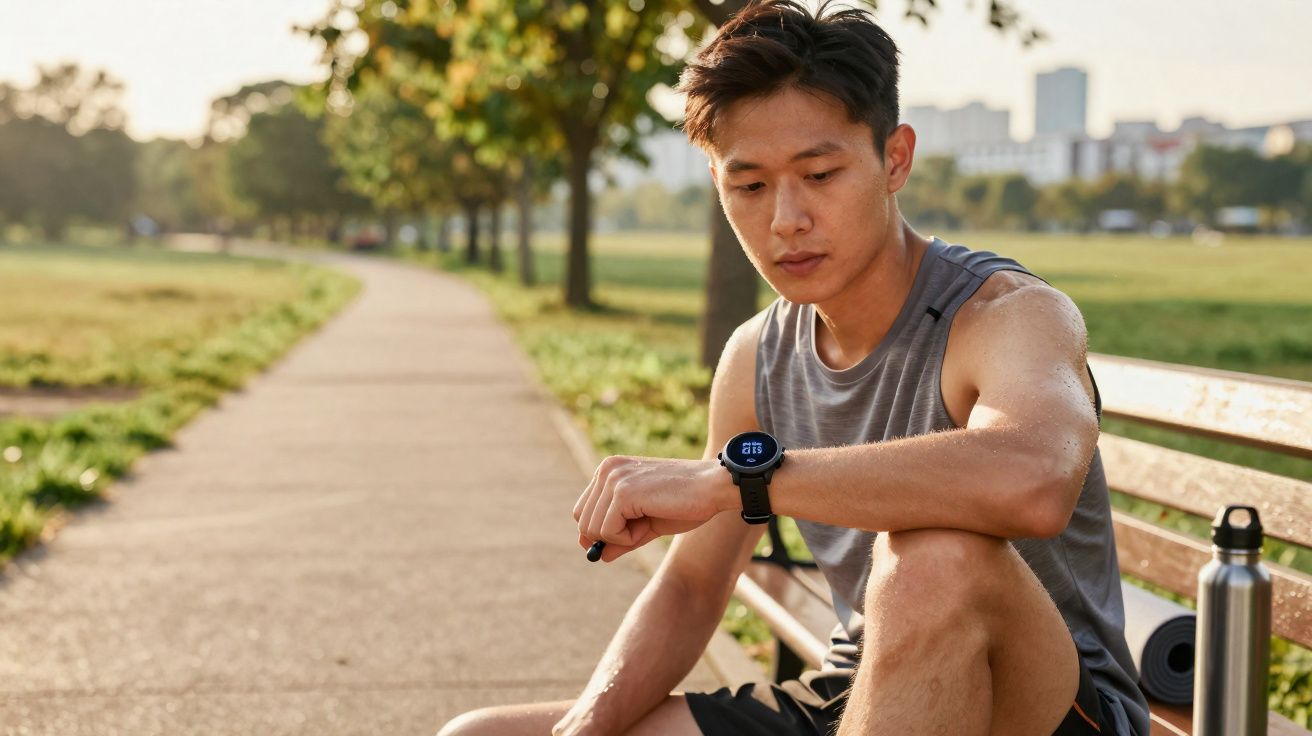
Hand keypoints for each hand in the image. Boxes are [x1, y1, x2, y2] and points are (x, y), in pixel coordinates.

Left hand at [572, 455, 728, 561]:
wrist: (714, 488)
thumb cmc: (684, 504)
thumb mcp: (645, 523)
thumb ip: (619, 537)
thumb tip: (597, 555)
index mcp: (609, 470)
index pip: (583, 511)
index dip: (600, 532)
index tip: (625, 534)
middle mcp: (606, 470)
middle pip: (583, 522)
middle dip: (611, 537)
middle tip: (642, 528)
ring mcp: (613, 479)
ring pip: (593, 530)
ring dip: (622, 538)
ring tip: (649, 523)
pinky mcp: (623, 492)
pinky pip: (608, 532)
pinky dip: (628, 539)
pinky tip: (649, 524)